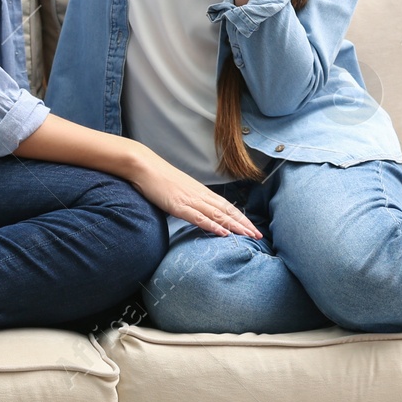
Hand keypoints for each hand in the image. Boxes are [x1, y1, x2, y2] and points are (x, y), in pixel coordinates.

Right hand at [129, 148, 262, 238]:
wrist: (143, 165)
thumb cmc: (158, 178)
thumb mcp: (178, 190)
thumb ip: (189, 200)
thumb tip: (196, 211)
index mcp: (200, 191)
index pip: (226, 206)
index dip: (240, 217)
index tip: (252, 228)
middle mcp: (199, 195)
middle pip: (227, 211)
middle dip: (243, 224)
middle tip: (258, 235)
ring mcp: (190, 200)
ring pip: (218, 214)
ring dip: (234, 226)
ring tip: (248, 236)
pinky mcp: (178, 205)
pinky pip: (199, 217)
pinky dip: (212, 225)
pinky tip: (223, 233)